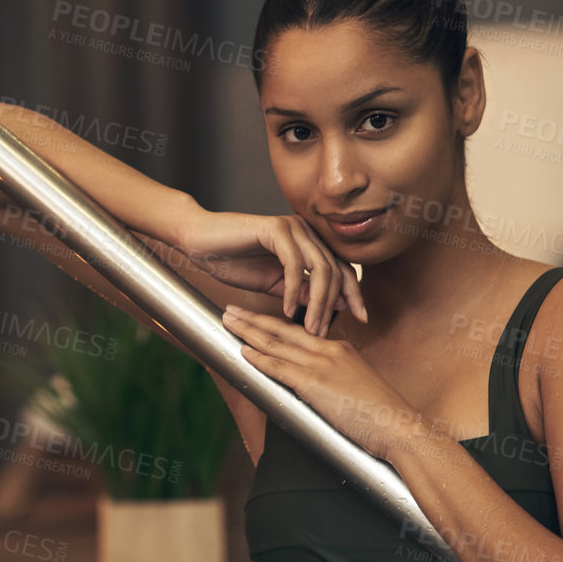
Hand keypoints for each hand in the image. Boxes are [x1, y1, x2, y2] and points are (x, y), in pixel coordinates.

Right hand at [176, 209, 367, 336]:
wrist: (200, 241)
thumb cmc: (232, 261)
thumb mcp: (273, 284)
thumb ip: (301, 291)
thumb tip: (334, 305)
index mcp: (308, 243)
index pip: (342, 269)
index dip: (354, 294)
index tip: (362, 318)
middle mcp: (305, 231)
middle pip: (336, 270)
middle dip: (333, 305)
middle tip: (323, 334)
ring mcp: (292, 227)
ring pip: (319, 268)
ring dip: (316, 302)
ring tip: (309, 327)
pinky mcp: (275, 228)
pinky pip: (294, 264)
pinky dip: (292, 290)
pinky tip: (287, 310)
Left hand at [220, 304, 424, 462]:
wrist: (400, 428)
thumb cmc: (382, 417)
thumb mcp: (357, 388)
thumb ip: (335, 384)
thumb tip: (319, 393)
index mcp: (340, 350)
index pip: (298, 333)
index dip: (274, 324)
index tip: (254, 318)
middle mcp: (329, 351)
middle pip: (283, 330)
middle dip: (253, 319)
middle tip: (230, 309)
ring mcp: (322, 365)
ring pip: (276, 343)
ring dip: (248, 331)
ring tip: (228, 320)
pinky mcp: (315, 383)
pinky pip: (280, 367)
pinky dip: (259, 358)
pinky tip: (242, 350)